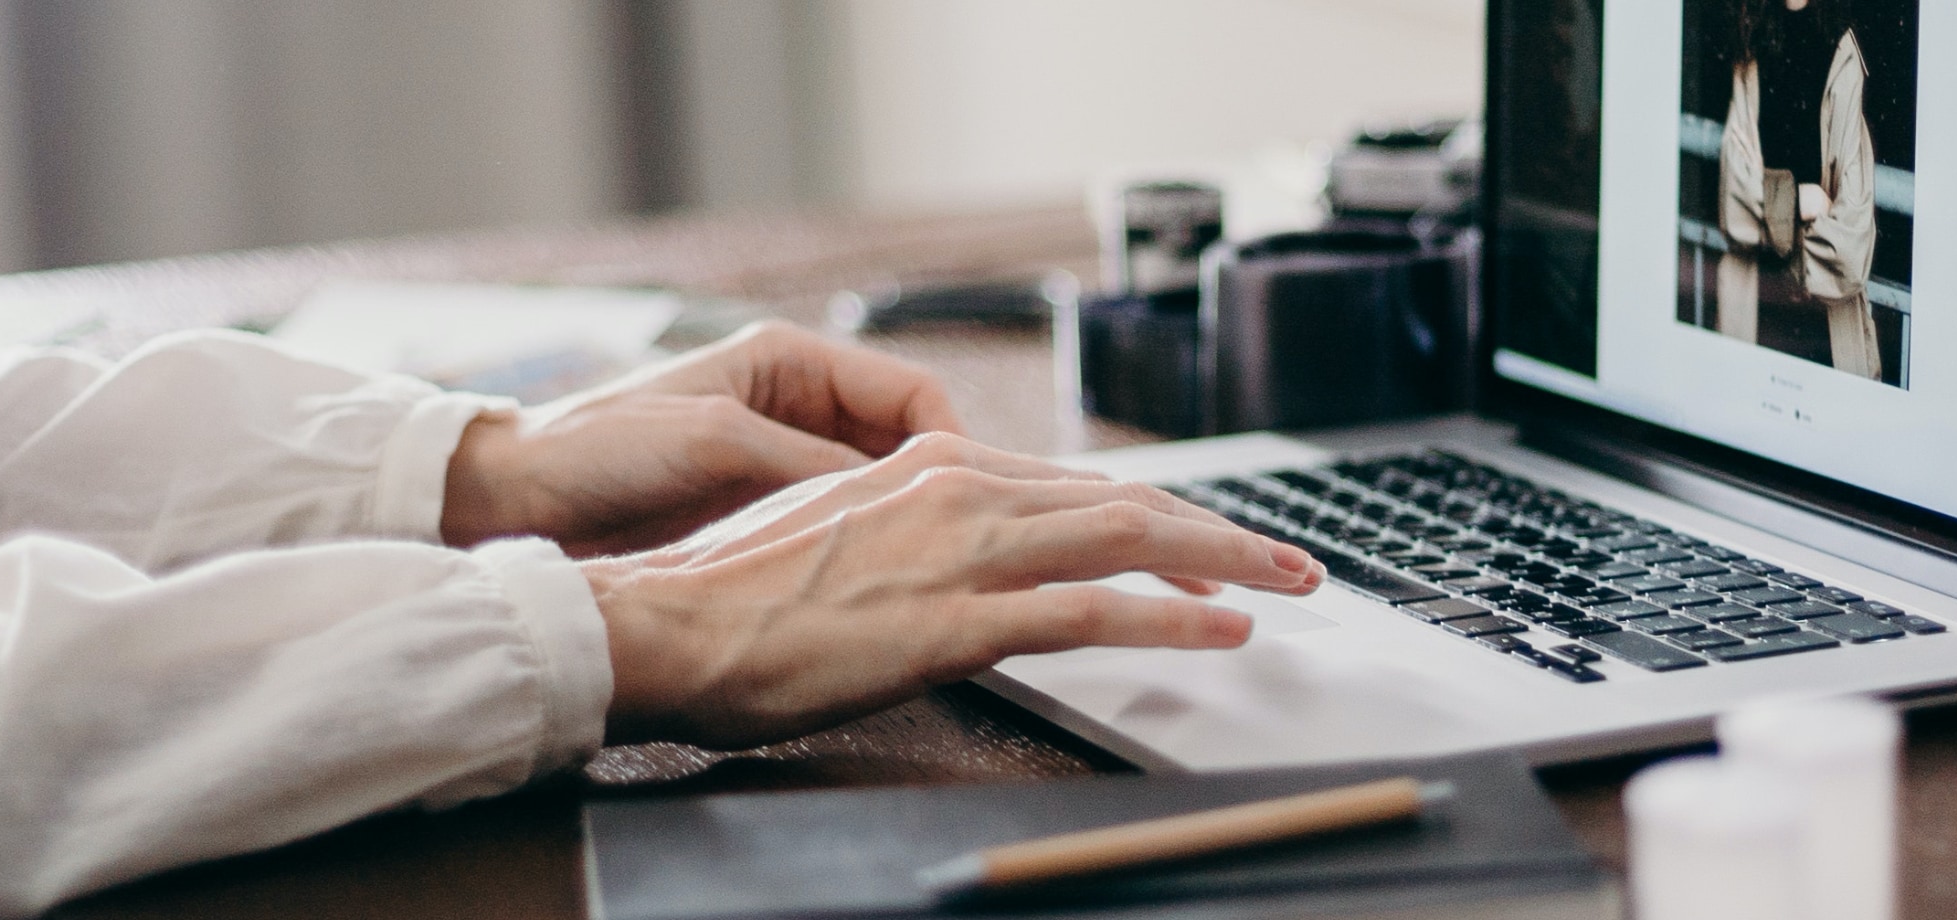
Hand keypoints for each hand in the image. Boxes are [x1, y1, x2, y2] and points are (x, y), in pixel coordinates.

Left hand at [441, 321, 962, 552]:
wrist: (519, 500)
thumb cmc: (599, 448)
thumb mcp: (715, 440)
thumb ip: (806, 459)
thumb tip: (890, 489)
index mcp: (789, 361)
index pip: (910, 392)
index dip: (951, 440)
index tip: (969, 494)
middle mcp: (795, 406)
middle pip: (904, 443)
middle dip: (938, 487)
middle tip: (967, 539)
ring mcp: (780, 461)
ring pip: (876, 491)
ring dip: (902, 523)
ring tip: (929, 566)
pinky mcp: (761, 512)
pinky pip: (836, 526)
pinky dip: (861, 550)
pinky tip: (874, 582)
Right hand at [580, 434, 1326, 748]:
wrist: (667, 622)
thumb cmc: (734, 599)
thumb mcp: (837, 539)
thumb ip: (911, 538)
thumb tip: (956, 565)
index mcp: (930, 468)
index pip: (1075, 485)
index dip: (1158, 515)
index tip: (1210, 541)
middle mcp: (959, 491)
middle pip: (1124, 501)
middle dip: (1220, 531)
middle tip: (1289, 558)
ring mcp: (963, 552)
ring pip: (1129, 539)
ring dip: (1225, 561)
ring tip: (1288, 584)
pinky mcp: (958, 620)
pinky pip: (1093, 612)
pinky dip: (1171, 620)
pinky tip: (1223, 631)